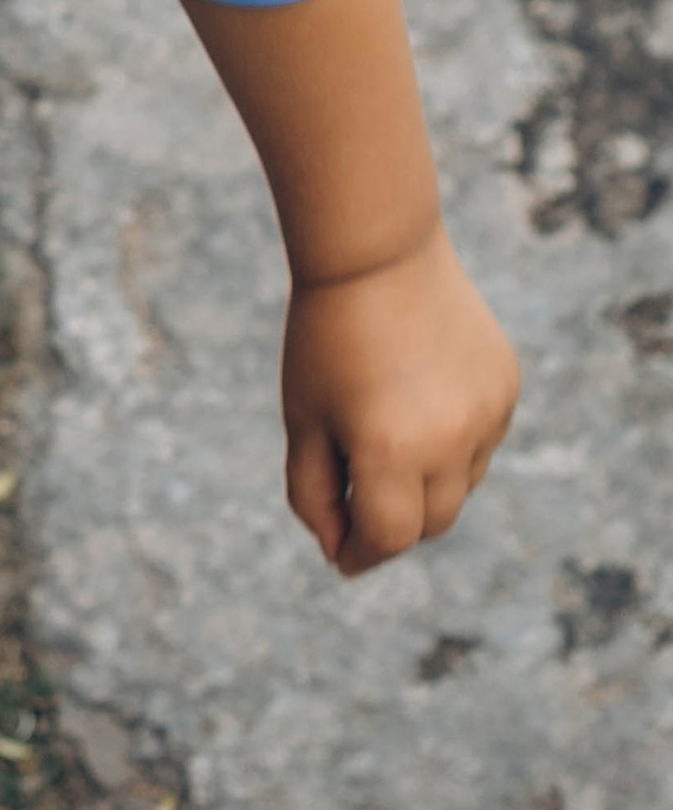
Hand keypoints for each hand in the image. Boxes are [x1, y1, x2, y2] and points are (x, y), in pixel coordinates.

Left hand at [280, 226, 519, 576]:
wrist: (377, 252)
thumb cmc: (325, 337)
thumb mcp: (302, 417)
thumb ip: (313, 493)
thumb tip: (338, 550)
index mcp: (390, 450)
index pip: (387, 537)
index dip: (359, 553)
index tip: (341, 557)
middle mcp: (450, 440)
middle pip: (429, 523)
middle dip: (393, 525)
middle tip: (358, 505)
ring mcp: (488, 414)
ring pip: (461, 486)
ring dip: (425, 484)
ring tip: (383, 432)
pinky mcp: (507, 388)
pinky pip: (482, 442)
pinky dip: (453, 443)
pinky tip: (419, 401)